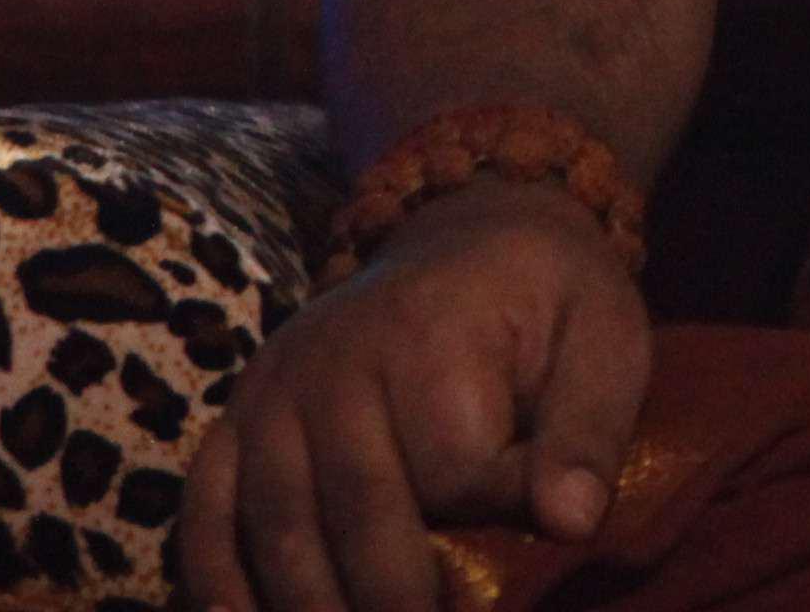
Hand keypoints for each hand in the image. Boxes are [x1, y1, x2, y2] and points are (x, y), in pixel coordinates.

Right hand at [174, 183, 650, 611]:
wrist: (472, 236)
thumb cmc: (547, 303)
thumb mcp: (602, 340)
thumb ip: (587, 431)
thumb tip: (571, 523)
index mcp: (429, 331)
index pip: (453, 467)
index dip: (490, 521)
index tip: (529, 552)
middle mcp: (332, 359)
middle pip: (356, 510)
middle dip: (396, 599)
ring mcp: (273, 391)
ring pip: (277, 526)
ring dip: (311, 606)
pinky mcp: (238, 419)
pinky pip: (207, 510)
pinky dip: (216, 582)